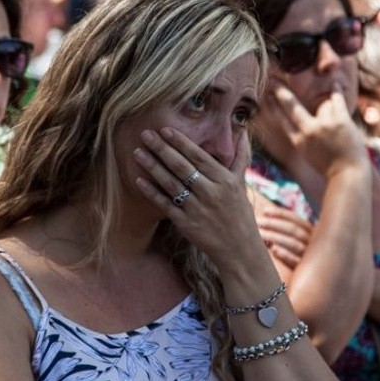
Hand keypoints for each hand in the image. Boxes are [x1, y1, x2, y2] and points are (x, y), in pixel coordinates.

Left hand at [133, 127, 265, 269]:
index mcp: (225, 181)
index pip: (199, 156)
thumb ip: (239, 158)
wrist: (239, 250)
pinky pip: (166, 205)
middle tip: (145, 134)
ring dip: (153, 166)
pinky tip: (139, 180)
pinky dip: (152, 192)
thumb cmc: (240, 214)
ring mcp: (198, 209)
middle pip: (182, 167)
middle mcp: (211, 193)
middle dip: (162, 148)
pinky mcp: (187, 224)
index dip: (181, 142)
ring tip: (138, 152)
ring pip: (171, 183)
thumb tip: (242, 132)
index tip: (165, 129)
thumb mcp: (242, 185)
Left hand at [257, 206, 311, 268]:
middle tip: (256, 222)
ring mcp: (312, 258)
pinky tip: (273, 250)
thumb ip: (288, 231)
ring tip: (259, 234)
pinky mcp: (308, 272)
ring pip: (294, 244)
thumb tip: (265, 213)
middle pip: (293, 230)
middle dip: (273, 224)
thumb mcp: (298, 243)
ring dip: (275, 237)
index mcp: (313, 233)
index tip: (264, 211)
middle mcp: (315, 244)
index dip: (280, 214)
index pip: (296, 220)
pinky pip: (297, 262)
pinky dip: (286, 254)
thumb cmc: (297, 259)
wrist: (311, 284)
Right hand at [267, 80, 367, 177]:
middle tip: (272, 82)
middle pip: (290, 107)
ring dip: (321, 97)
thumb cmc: (329, 168)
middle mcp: (308, 132)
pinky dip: (337, 92)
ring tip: (316, 92)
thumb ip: (301, 140)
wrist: (348, 174)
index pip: (281, 120)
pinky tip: (336, 85)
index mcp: (298, 142)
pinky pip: (337, 101)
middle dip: (280, 93)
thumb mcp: (308, 156)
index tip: (266, 96)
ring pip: (320, 103)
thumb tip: (297, 127)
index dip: (273, 107)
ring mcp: (324, 126)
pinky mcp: (340, 121)